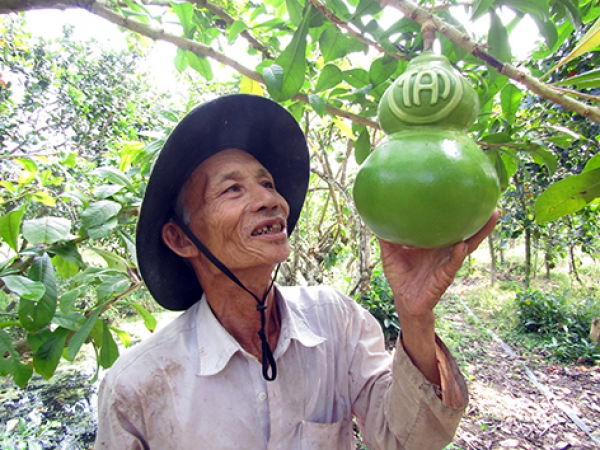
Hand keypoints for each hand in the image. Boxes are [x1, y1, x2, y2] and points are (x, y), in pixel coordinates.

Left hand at [379, 210, 499, 318]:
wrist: (404, 301)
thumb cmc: (400, 276)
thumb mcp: (390, 253)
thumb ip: (386, 236)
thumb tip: (376, 215)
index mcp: (434, 242)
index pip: (448, 224)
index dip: (457, 211)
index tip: (465, 193)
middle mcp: (444, 250)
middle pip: (465, 231)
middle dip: (479, 218)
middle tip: (491, 200)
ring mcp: (447, 262)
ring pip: (467, 245)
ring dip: (480, 232)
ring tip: (491, 217)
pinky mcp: (445, 276)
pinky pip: (453, 264)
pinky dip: (458, 255)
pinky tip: (461, 245)